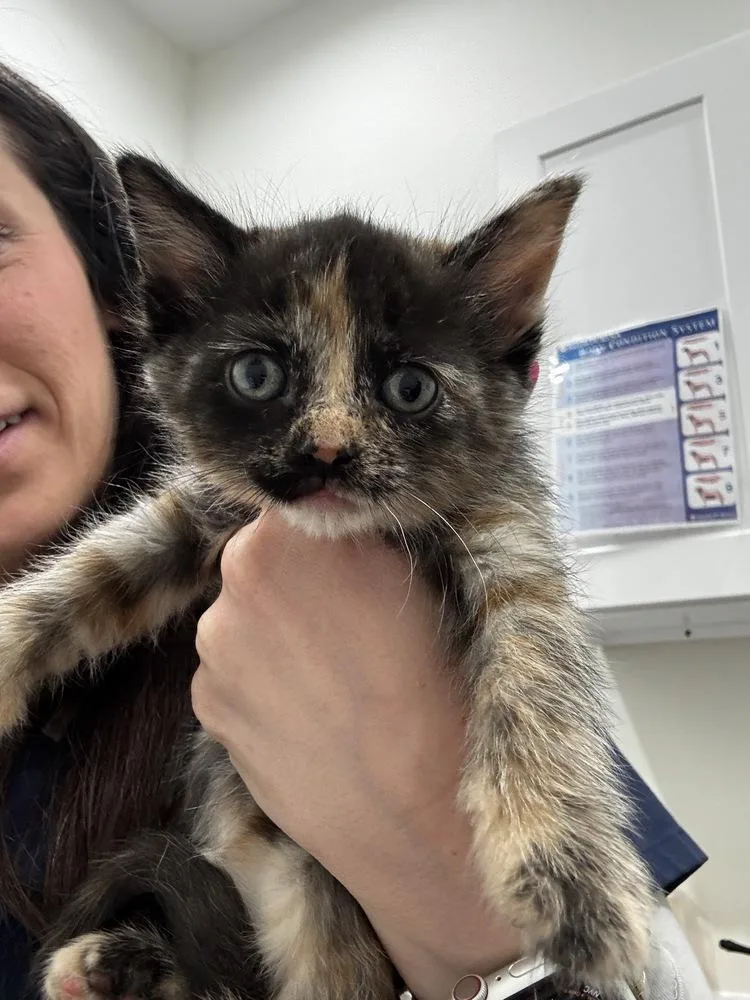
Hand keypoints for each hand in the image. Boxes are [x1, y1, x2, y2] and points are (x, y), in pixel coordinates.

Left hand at [193, 512, 520, 999]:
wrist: (421, 812)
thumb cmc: (442, 684)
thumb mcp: (422, 576)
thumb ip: (363, 531)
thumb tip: (340, 509)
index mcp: (291, 533)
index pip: (295, 502)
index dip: (326, 528)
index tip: (353, 556)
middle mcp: (236, 581)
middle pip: (261, 560)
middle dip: (297, 579)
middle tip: (350, 622)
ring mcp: (213, 648)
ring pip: (244, 620)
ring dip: (275, 634)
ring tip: (333, 680)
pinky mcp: (205, 708)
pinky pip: (230, 675)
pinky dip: (261, 685)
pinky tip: (309, 714)